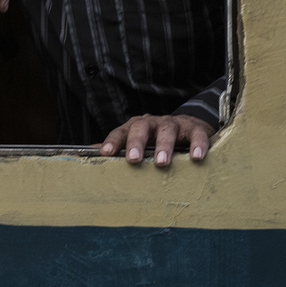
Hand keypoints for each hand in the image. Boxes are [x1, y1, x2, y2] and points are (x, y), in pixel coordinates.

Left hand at [99, 113, 213, 167]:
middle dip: (136, 143)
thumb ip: (117, 148)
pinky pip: (196, 135)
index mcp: (134, 127)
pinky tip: (196, 157)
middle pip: (140, 129)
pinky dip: (196, 145)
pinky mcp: (193, 128)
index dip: (112, 142)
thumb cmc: (155, 138)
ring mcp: (172, 124)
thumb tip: (88, 154)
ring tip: (162, 163)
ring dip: (164, 147)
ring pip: (166, 131)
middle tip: (133, 160)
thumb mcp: (135, 142)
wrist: (187, 125)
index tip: (105, 153)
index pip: (120, 132)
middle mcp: (151, 123)